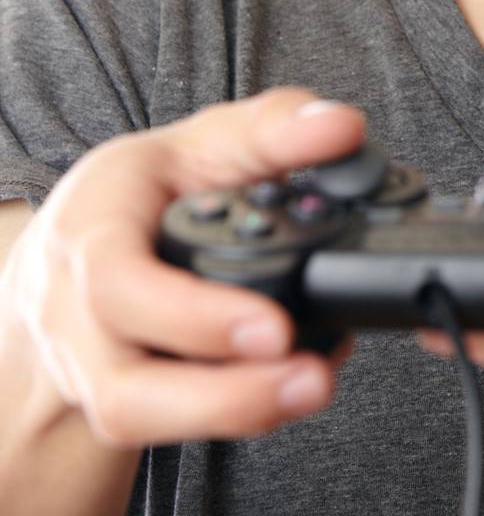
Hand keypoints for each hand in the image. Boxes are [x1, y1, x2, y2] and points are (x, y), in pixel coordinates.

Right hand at [3, 88, 364, 446]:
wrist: (86, 244)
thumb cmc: (146, 187)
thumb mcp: (203, 137)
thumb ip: (275, 127)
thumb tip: (341, 127)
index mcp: (90, 229)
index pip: (119, 282)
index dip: (195, 317)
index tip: (275, 328)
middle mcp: (73, 312)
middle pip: (123, 385)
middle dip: (222, 394)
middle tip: (310, 375)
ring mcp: (88, 368)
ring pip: (138, 419)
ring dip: (231, 413)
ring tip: (313, 384)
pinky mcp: (121, 402)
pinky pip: (166, 427)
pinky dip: (236, 411)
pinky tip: (293, 383)